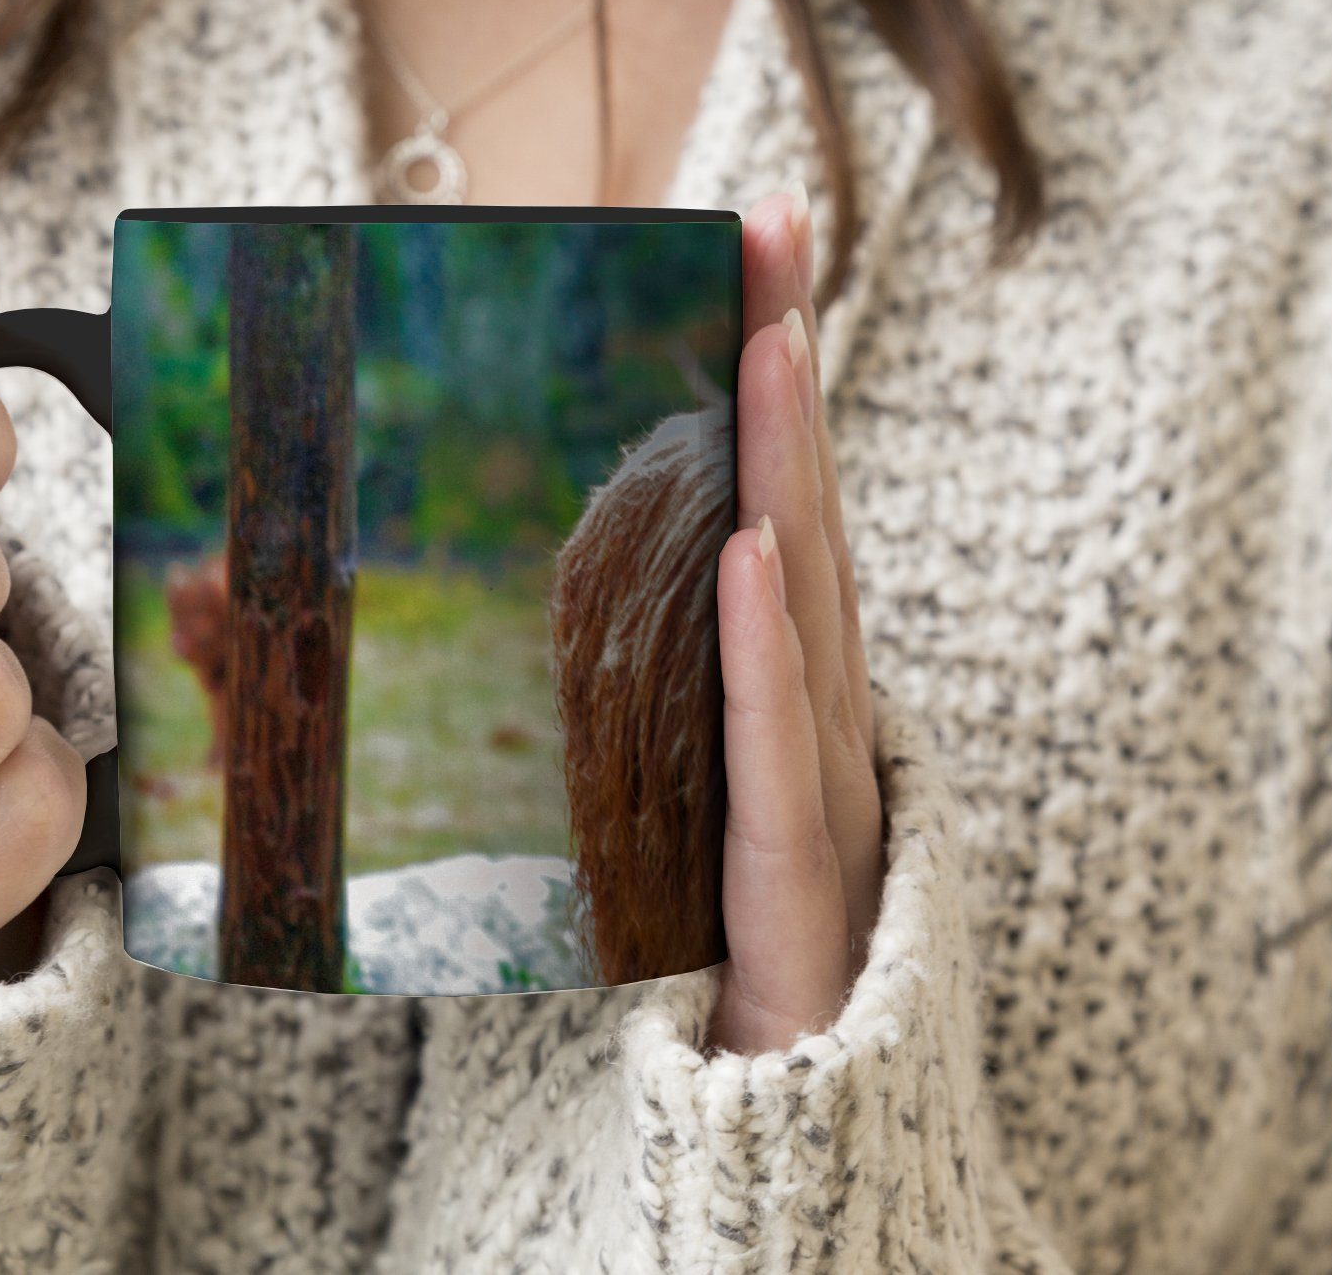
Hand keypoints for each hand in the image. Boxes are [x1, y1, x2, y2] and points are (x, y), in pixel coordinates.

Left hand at [708, 189, 883, 1053]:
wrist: (785, 1101)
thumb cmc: (730, 934)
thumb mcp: (673, 781)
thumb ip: (646, 680)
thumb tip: (511, 586)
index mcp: (784, 684)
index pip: (781, 504)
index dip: (777, 381)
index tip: (760, 249)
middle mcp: (816, 711)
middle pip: (806, 519)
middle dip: (790, 377)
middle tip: (776, 231)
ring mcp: (819, 783)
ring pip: (807, 606)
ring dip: (788, 471)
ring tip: (767, 348)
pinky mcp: (794, 870)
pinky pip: (775, 747)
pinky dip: (766, 649)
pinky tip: (751, 550)